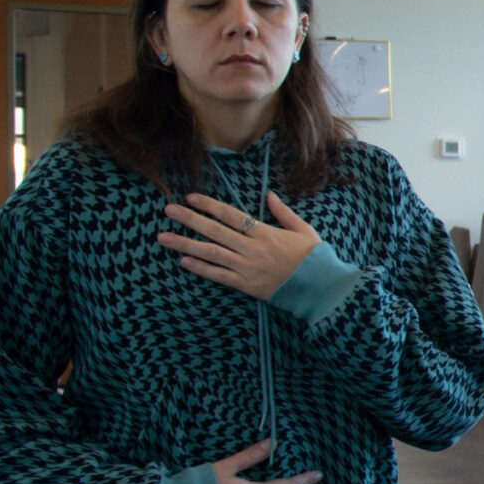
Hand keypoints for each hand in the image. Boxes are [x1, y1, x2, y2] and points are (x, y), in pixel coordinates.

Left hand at [159, 192, 321, 300]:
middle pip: (214, 230)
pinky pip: (219, 275)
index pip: (230, 214)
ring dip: (185, 244)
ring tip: (163, 237)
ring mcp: (246, 267)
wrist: (320, 287)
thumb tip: (269, 195)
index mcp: (264, 232)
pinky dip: (200, 268)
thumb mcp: (303, 229)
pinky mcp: (246, 284)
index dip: (209, 205)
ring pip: (210, 252)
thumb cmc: (314, 257)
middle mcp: (251, 248)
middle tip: (167, 210)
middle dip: (189, 219)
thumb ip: (283, 212)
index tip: (190, 198)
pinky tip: (183, 261)